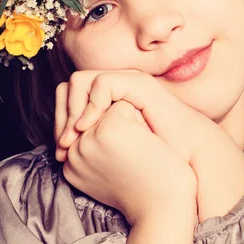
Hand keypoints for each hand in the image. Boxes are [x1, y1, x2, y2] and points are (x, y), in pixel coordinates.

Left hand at [54, 68, 243, 221]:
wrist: (184, 160)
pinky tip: (89, 128)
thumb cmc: (151, 163)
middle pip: (69, 87)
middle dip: (61, 115)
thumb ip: (89, 144)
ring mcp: (126, 82)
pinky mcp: (137, 82)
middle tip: (64, 143)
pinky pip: (103, 84)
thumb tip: (59, 150)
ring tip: (75, 135)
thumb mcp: (111, 152)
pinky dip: (92, 105)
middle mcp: (114, 88)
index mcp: (107, 102)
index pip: (67, 98)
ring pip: (80, 81)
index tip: (60, 151)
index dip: (59, 122)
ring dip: (73, 109)